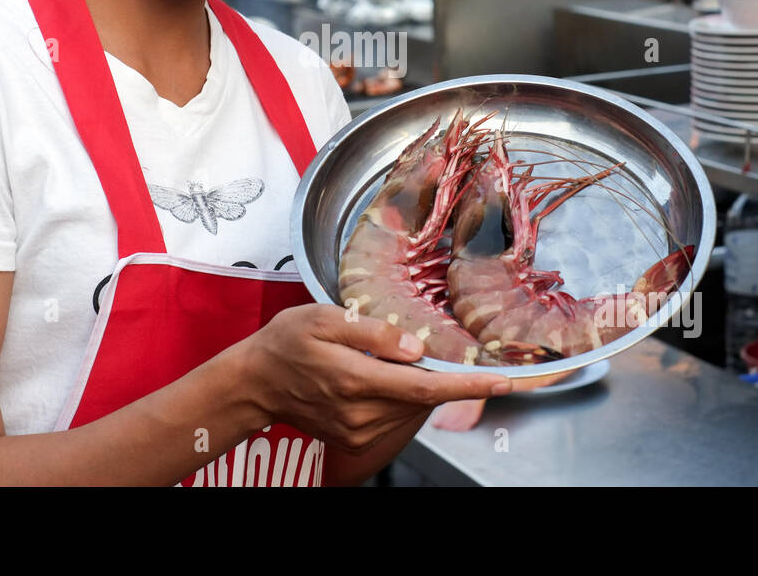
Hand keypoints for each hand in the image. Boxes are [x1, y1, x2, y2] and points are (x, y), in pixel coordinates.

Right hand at [241, 305, 511, 451]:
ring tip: (396, 359)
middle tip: (447, 351)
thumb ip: (374, 332)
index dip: (468, 385)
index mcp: (356, 380)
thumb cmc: (286, 343)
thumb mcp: (325, 318)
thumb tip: (417, 348)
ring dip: (421, 385)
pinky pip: (396, 417)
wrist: (255, 382)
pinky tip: (386, 376)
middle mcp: (360, 413)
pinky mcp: (356, 438)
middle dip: (444, 376)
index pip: (425, 387)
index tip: (502, 381)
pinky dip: (404, 397)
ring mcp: (358, 430)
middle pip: (423, 398)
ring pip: (412, 408)